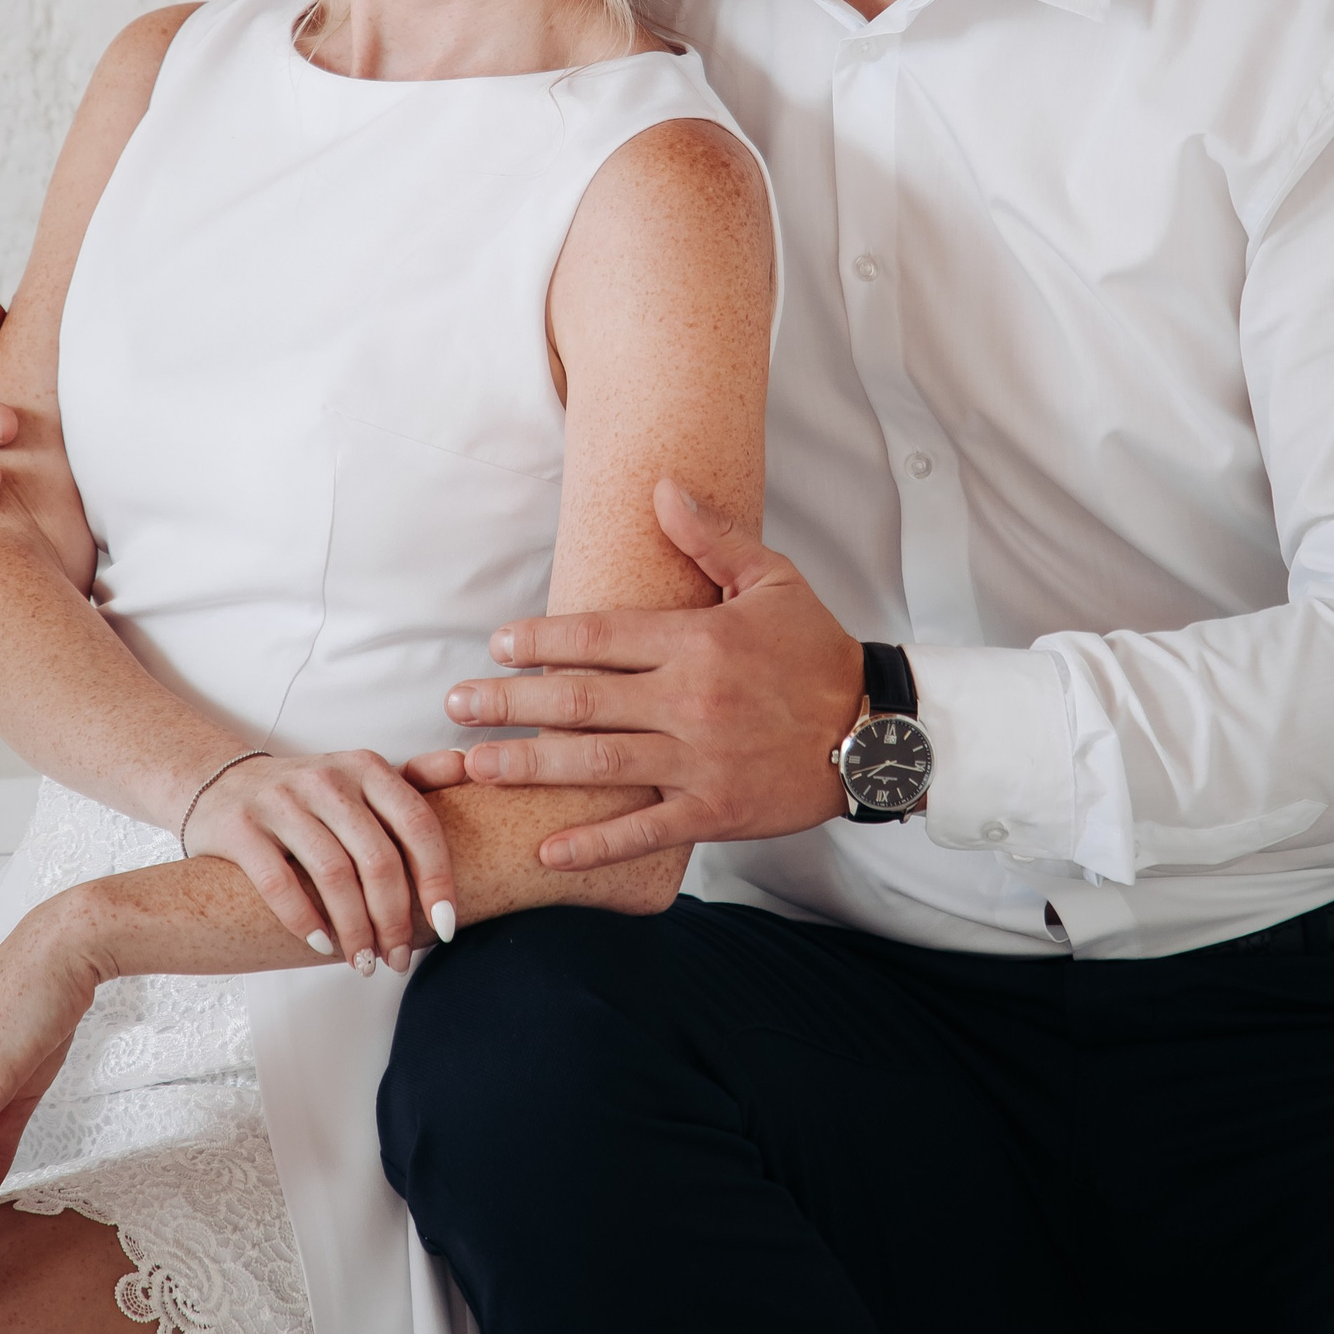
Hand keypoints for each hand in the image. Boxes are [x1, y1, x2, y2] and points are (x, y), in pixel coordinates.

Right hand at [184, 750, 459, 971]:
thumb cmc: (309, 798)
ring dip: (355, 929)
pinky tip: (321, 945)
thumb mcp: (360, 779)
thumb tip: (467, 765)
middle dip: (394, 918)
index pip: (416, 824)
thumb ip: (414, 779)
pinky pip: (279, 883)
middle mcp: (325, 778)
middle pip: (377, 858)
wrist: (220, 786)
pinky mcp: (238, 827)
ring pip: (333, 874)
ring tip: (364, 962)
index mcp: (365, 767)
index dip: (436, 880)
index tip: (446, 927)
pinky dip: (305, 921)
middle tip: (399, 959)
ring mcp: (279, 800)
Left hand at [446, 482, 865, 868]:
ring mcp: (701, 761)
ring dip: (530, 765)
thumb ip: (711, 538)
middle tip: (456, 704)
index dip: (542, 639)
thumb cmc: (818, 652)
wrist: (877, 729)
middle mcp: (691, 700)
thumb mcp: (773, 581)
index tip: (497, 643)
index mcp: (699, 641)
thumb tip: (662, 486)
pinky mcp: (716, 812)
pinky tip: (546, 847)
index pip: (601, 635)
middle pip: (581, 699)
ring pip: (598, 763)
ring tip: (474, 764)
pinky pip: (646, 831)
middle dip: (511, 701)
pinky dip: (595, 844)